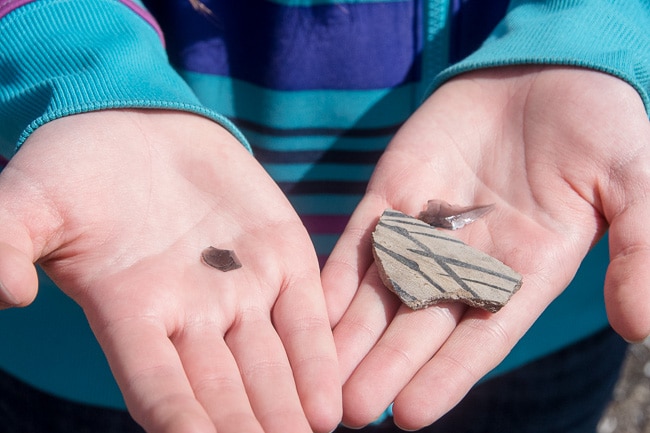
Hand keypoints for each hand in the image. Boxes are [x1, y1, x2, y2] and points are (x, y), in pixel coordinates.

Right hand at [0, 110, 340, 432]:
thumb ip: (7, 244)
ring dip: (287, 409)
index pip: (157, 387)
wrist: (140, 125)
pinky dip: (317, 358)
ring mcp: (241, 288)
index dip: (180, 421)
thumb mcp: (30, 201)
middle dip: (247, 429)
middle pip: (223, 391)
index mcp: (131, 312)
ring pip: (269, 364)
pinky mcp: (281, 257)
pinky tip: (330, 406)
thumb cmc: (76, 168)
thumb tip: (7, 294)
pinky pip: (303, 316)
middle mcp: (191, 314)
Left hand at [322, 66, 649, 428]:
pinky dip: (336, 276)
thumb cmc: (600, 123)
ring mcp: (425, 228)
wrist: (545, 69)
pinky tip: (310, 309)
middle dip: (386, 366)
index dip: (448, 376)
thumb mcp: (635, 182)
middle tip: (352, 411)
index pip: (481, 336)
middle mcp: (469, 260)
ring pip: (382, 292)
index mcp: (526, 269)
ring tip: (322, 377)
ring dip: (351, 334)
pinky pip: (360, 242)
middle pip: (421, 325)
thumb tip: (638, 326)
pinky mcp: (393, 194)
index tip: (412, 413)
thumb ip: (639, 249)